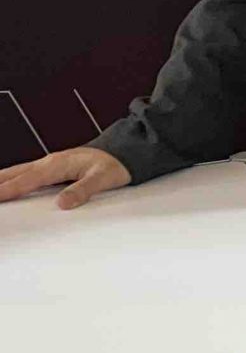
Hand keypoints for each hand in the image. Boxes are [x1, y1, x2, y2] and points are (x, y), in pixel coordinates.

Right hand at [0, 147, 131, 210]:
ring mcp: (49, 164)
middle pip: (15, 174)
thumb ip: (84, 190)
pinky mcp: (52, 167)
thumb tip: (63, 203)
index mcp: (58, 164)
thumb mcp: (104, 178)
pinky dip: (10, 179)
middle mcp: (49, 162)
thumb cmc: (115, 163)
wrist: (126, 149)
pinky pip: (25, 174)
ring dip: (1, 180)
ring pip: (17, 172)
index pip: (27, 180)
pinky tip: (4, 184)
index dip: (8, 190)